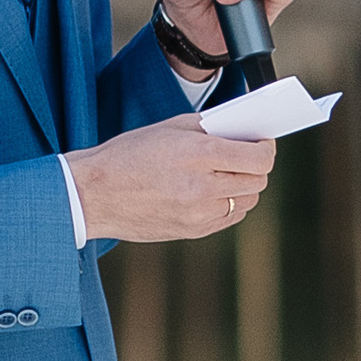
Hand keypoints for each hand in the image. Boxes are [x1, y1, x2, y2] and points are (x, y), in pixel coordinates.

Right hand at [63, 112, 276, 245]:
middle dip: (258, 165)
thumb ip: (211, 129)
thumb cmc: (129, 154)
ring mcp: (198, 214)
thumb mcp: (169, 128)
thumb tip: (244, 131)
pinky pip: (230, 217)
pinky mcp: (193, 232)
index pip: (258, 157)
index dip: (267, 148)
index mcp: (198, 155)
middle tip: (248, 154)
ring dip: (245, 186)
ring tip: (229, 172)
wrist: (94, 195)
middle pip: (258, 181)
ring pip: (248, 201)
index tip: (263, 141)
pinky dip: (231, 203)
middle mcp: (202, 188)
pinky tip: (216, 190)